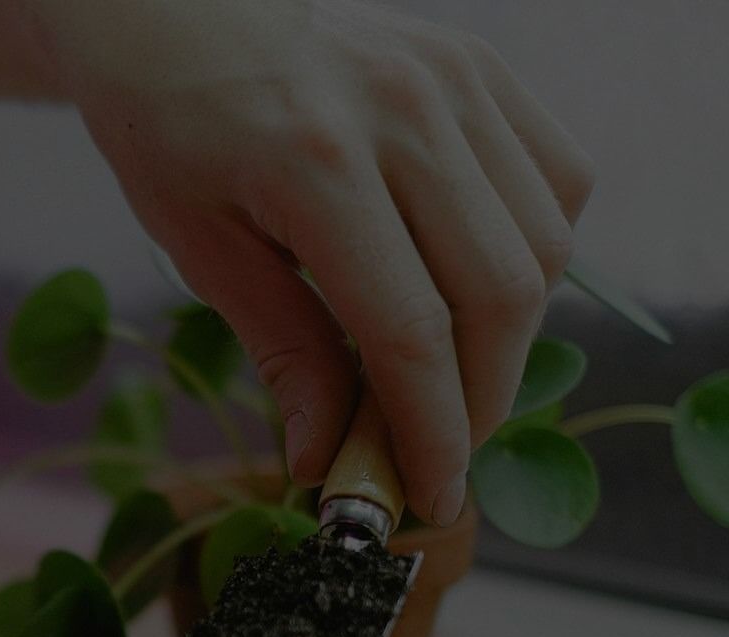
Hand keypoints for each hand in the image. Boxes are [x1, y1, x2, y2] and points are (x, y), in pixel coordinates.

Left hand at [25, 0, 594, 522]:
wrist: (181, 12)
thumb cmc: (171, 129)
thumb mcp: (201, 249)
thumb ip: (282, 351)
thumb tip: (328, 460)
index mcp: (318, 164)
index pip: (410, 333)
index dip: (431, 433)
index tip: (430, 497)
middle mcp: (407, 112)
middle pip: (500, 296)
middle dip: (480, 401)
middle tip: (438, 455)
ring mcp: (457, 79)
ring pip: (545, 244)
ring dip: (510, 336)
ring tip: (445, 378)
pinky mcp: (483, 65)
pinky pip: (557, 180)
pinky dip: (534, 252)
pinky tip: (473, 286)